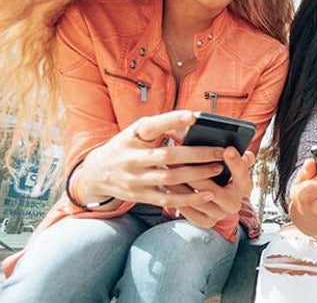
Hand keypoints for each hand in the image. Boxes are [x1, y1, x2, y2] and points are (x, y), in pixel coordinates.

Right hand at [73, 111, 223, 209]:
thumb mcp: (135, 132)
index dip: (172, 120)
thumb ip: (161, 127)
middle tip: (220, 151)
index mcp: (131, 136)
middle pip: (167, 156)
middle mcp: (131, 158)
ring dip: (197, 175)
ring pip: (170, 178)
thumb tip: (194, 122)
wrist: (95, 173)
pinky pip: (167, 199)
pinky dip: (189, 198)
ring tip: (218, 169)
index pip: (152, 126)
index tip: (193, 116)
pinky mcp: (139, 196)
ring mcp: (134, 179)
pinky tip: (208, 193)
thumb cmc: (125, 146)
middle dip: (196, 154)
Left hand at [168, 147, 255, 227]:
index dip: (236, 162)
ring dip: (182, 185)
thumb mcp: (229, 164)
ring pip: (198, 200)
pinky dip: (178, 199)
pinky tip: (169, 187)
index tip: (228, 149)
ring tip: (169, 171)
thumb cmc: (220, 174)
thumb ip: (230, 152)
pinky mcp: (206, 222)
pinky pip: (189, 211)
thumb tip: (230, 143)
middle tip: (182, 159)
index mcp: (244, 186)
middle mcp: (234, 203)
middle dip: (197, 174)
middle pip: (214, 189)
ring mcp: (220, 214)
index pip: (242, 174)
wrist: (216, 201)